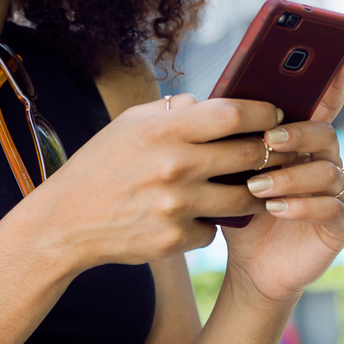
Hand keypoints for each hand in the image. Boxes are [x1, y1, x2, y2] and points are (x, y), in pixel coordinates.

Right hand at [19, 93, 294, 272]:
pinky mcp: (174, 240)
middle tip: (279, 151)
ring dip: (255, 193)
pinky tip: (199, 217)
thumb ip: (171, 110)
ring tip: (256, 186)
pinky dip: (211, 223)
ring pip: (244, 199)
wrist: (64, 222)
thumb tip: (209, 102)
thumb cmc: (100, 165)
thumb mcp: (128, 124)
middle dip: (271, 153)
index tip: (275, 115)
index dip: (262, 113)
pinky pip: (214, 230)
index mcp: (163, 130)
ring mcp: (176, 207)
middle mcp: (174, 166)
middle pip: (249, 156)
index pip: (232, 114)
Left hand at [221, 57, 343, 304]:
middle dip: (297, 134)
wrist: (249, 265)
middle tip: (268, 140)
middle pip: (324, 134)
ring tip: (258, 186)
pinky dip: (303, 206)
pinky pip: (332, 208)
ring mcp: (338, 193)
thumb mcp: (229, 170)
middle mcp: (326, 161)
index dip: (333, 81)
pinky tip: (276, 209)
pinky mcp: (341, 224)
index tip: (338, 58)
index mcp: (302, 141)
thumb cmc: (238, 210)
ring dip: (291, 176)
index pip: (322, 105)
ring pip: (327, 172)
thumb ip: (228, 138)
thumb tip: (205, 100)